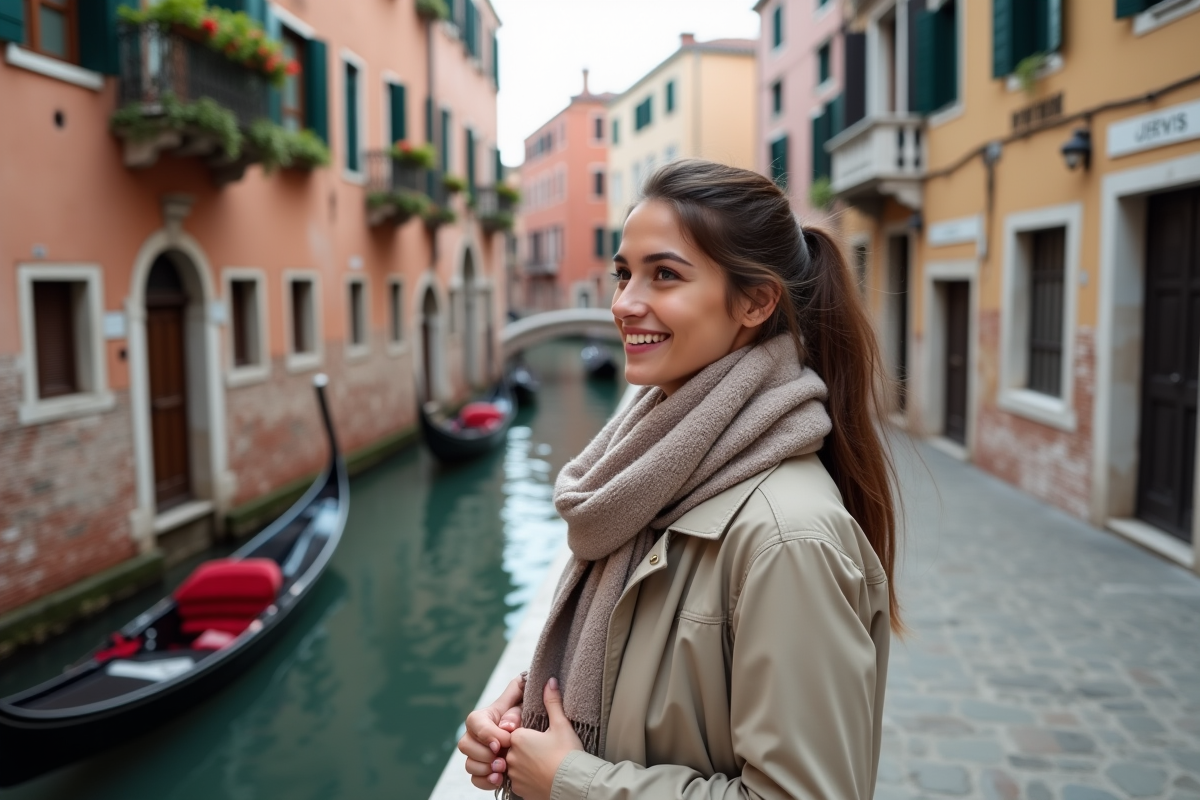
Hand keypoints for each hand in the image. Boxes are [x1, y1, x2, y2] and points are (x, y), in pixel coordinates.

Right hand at [458, 674, 525, 790]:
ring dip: (485, 769)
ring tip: (502, 770)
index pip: (474, 721)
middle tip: (503, 760)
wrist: (537, 732)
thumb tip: (506, 727)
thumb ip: (515, 711)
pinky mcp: (484, 769)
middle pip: (465, 745)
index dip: (485, 734)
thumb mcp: (525, 706)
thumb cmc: (530, 712)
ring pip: (469, 764)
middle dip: (484, 755)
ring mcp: (479, 753)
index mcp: (487, 716)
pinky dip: (486, 781)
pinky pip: (475, 779)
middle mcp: (477, 735)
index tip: (502, 743)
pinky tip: (499, 779)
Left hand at [506, 678, 584, 799]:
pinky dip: (527, 779)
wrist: (573, 784)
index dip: (529, 733)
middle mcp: (511, 757)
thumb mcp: (561, 724)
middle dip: (527, 749)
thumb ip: (552, 702)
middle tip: (545, 750)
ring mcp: (514, 775)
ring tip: (544, 764)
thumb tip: (550, 681)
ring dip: (525, 764)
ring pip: (515, 766)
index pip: (516, 731)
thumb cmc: (568, 754)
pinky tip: (541, 776)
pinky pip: (518, 782)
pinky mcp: (518, 790)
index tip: (541, 737)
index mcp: (518, 738)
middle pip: (514, 748)